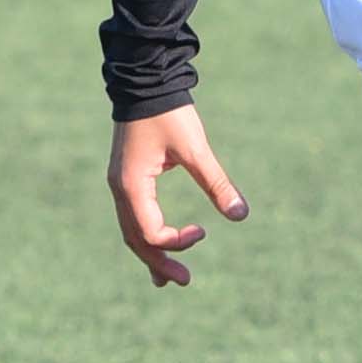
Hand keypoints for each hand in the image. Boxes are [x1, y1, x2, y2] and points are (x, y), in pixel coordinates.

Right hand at [108, 106, 247, 288]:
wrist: (145, 81)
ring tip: (167, 279)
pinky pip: (133, 215)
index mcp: (132, 186)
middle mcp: (121, 189)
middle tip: (185, 281)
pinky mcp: (127, 176)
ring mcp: (121, 183)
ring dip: (151, 253)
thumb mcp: (195, 148)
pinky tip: (160, 241)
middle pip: (136, 240)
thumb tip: (240, 215)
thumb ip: (216, 182)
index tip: (205, 230)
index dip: (178, 241)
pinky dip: (147, 233)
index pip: (151, 232)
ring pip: (132, 230)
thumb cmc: (169, 112)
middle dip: (159, 262)